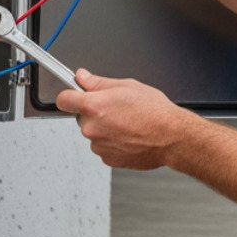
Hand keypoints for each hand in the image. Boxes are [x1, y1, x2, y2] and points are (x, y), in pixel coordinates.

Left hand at [56, 69, 189, 169]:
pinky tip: (129, 136)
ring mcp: (99, 146)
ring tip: (127, 124)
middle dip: (94, 113)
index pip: (63, 100)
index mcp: (94, 106)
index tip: (73, 95)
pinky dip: (113, 142)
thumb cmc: (155, 112)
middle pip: (81, 117)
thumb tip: (83, 77)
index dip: (69, 96)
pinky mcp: (108, 159)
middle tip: (116, 109)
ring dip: (105, 129)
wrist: (172, 137)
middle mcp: (92, 128)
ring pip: (94, 133)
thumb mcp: (127, 86)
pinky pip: (103, 147)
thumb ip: (98, 82)